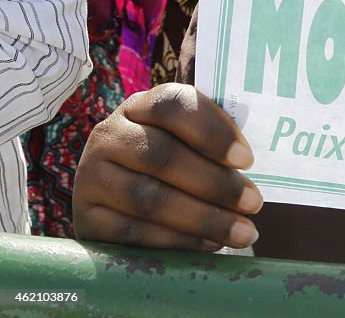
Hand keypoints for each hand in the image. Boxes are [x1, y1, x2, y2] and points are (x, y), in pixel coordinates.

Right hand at [73, 84, 262, 250]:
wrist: (115, 197)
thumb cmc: (171, 159)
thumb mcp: (186, 139)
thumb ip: (212, 139)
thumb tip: (250, 161)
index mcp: (140, 105)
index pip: (173, 104)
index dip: (212, 130)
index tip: (248, 159)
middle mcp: (109, 134)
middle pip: (164, 157)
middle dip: (216, 184)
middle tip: (254, 203)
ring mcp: (90, 177)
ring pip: (150, 198)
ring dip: (204, 218)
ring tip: (242, 232)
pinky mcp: (86, 218)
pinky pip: (134, 233)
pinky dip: (178, 241)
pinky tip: (210, 244)